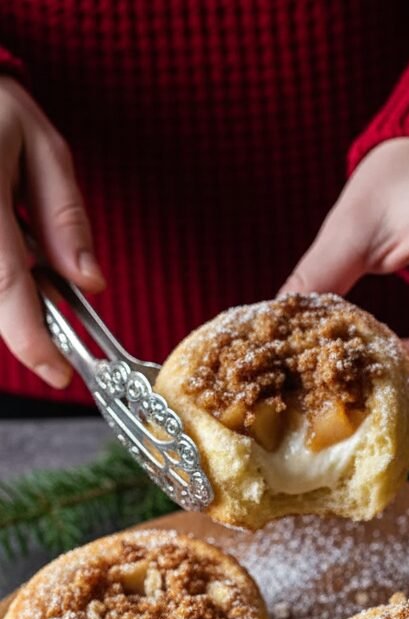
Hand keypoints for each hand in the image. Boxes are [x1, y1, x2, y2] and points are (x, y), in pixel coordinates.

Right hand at [0, 77, 103, 386]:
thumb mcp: (41, 145)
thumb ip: (65, 217)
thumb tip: (90, 284)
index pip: (5, 283)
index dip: (32, 339)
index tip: (59, 373)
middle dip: (23, 316)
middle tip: (50, 300)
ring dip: (7, 289)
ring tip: (15, 233)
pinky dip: (0, 275)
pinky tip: (8, 244)